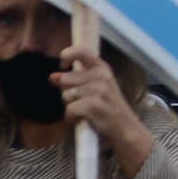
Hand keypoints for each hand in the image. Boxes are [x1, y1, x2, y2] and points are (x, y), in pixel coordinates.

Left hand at [55, 49, 155, 178]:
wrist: (124, 127)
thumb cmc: (108, 107)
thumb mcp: (96, 87)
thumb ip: (75, 80)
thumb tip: (53, 77)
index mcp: (102, 68)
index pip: (82, 51)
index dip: (67, 55)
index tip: (63, 65)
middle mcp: (101, 76)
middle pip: (66, 78)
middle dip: (68, 92)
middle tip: (82, 100)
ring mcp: (98, 90)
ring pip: (66, 95)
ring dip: (71, 106)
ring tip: (85, 110)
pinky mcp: (93, 105)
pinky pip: (69, 109)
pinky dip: (72, 117)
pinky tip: (83, 119)